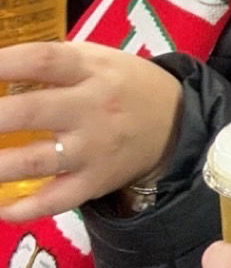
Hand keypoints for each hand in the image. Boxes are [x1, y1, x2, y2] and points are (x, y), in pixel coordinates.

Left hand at [0, 44, 181, 217]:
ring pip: (36, 161)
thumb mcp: (96, 59)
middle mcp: (92, 108)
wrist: (176, 123)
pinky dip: (24, 208)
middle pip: (32, 111)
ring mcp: (93, 150)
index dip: (3, 63)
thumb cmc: (123, 84)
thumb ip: (52, 63)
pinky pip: (56, 201)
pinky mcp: (95, 183)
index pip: (43, 61)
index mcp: (91, 69)